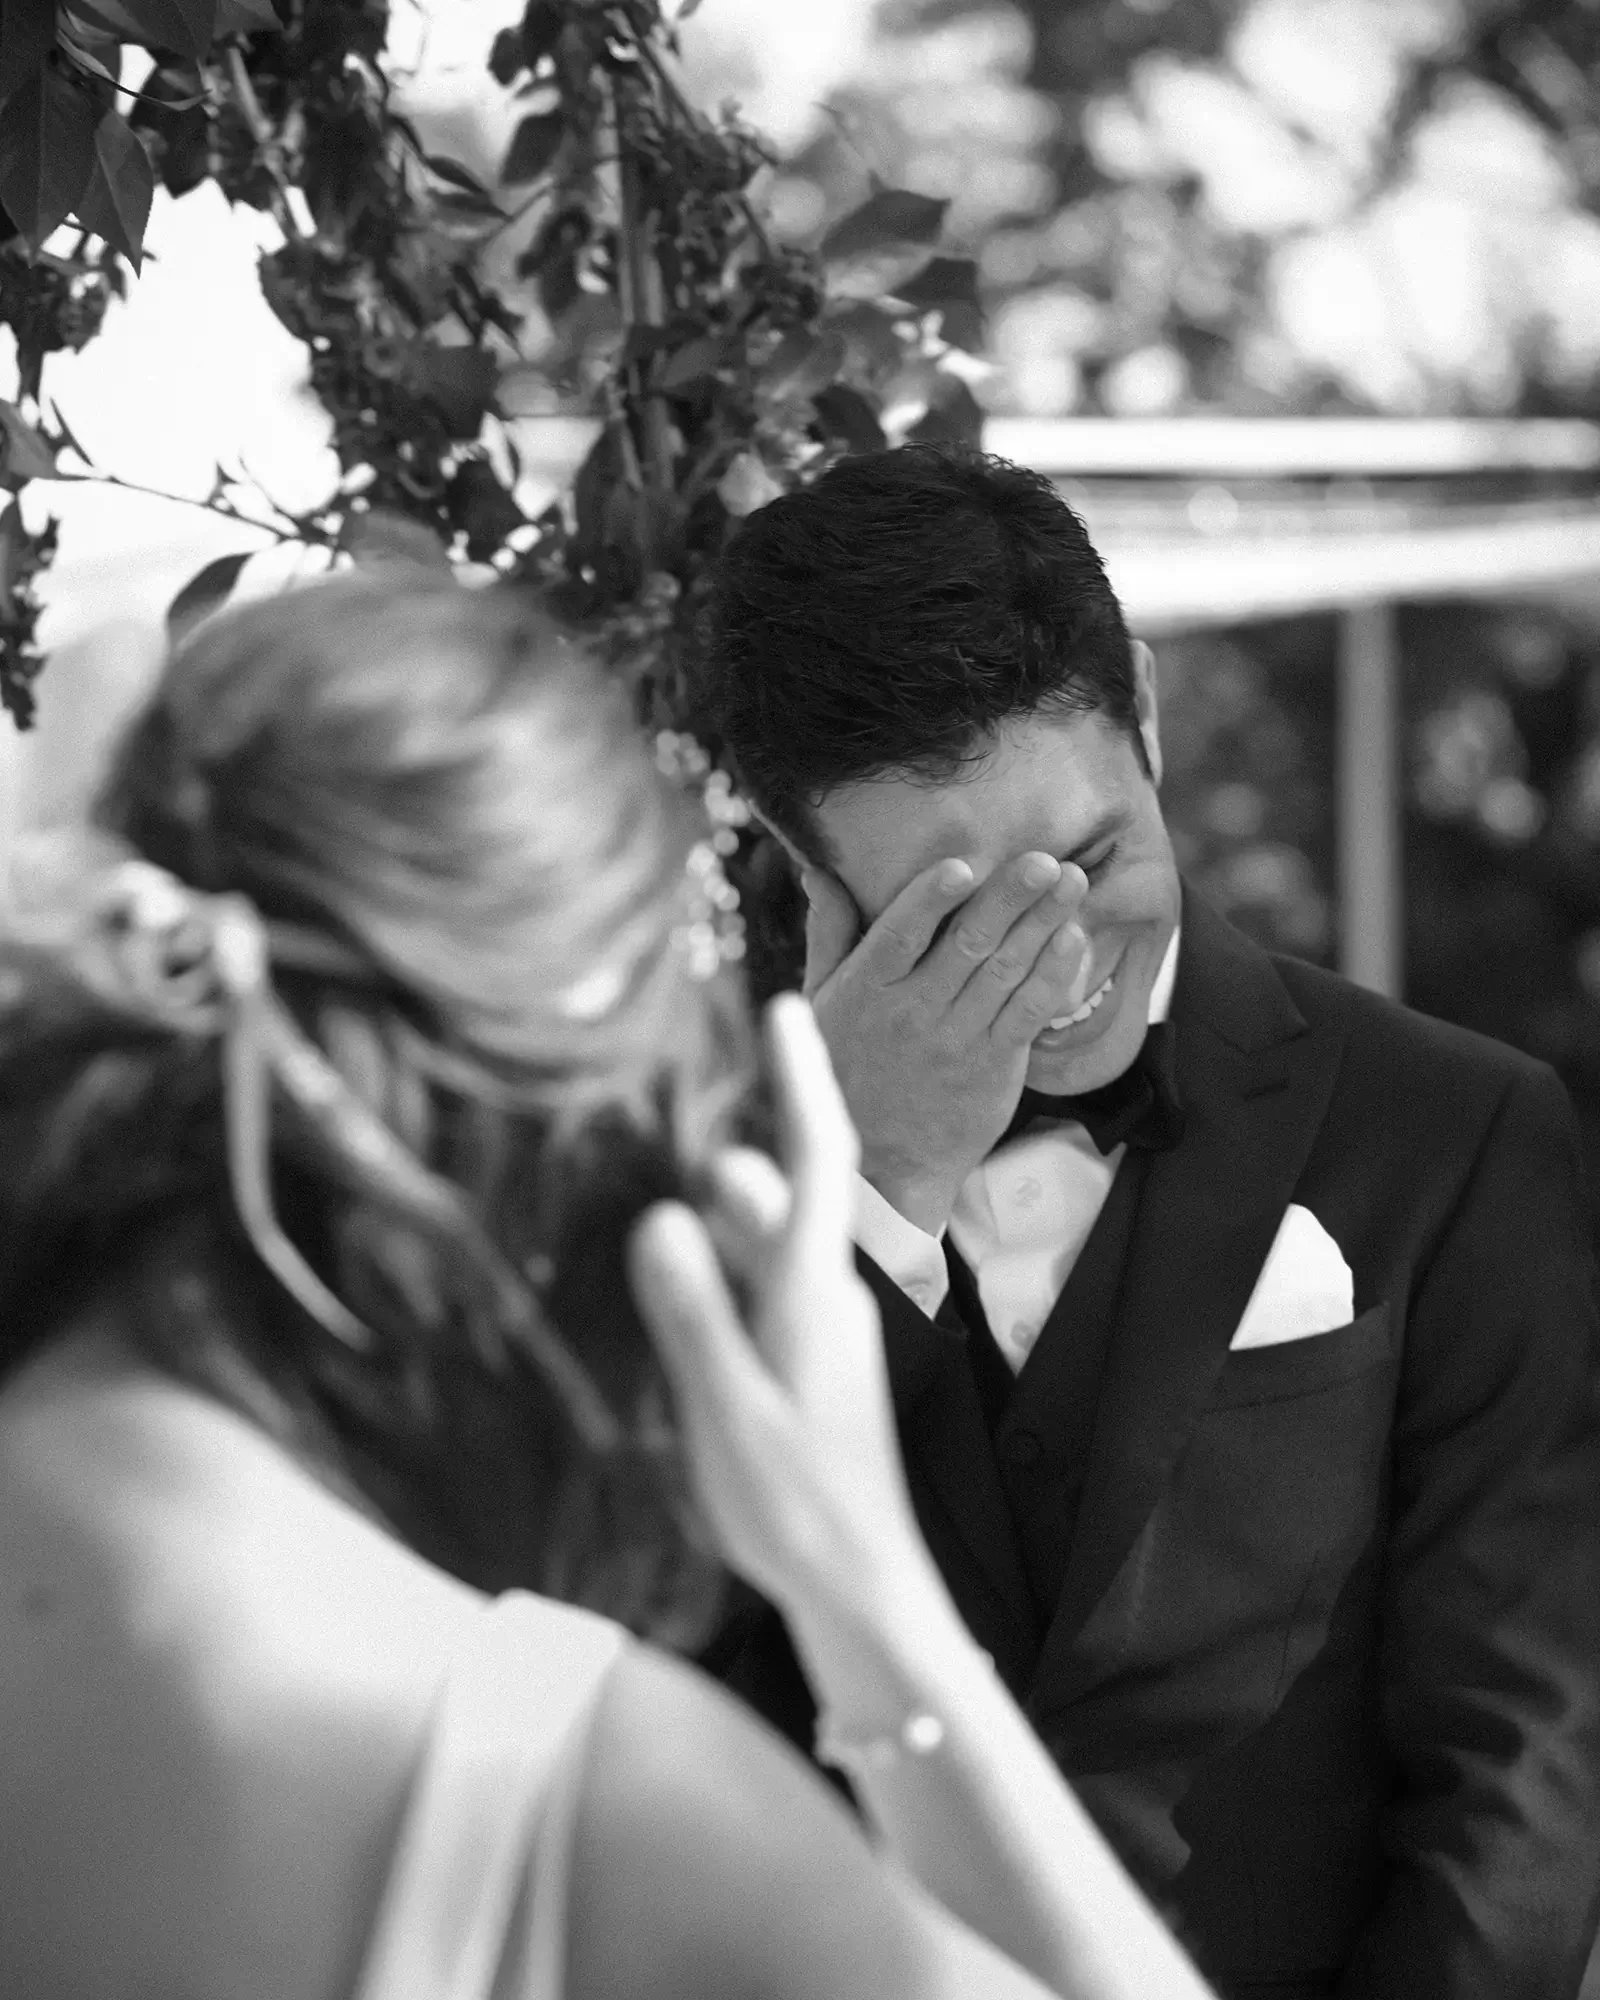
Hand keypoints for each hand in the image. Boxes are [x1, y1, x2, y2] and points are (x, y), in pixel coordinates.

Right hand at [627, 994, 925, 1615]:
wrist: (863, 1589)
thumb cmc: (796, 1508)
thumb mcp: (728, 1411)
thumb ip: (692, 1315)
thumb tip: (659, 1214)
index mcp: (810, 1293)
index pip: (812, 1159)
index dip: (800, 1079)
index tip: (783, 1007)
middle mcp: (823, 1298)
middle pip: (781, 1193)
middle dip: (731, 1154)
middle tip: (667, 1122)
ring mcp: (820, 1333)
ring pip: (766, 1244)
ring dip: (720, 1218)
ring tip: (654, 1208)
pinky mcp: (810, 1367)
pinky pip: (762, 1289)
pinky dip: (722, 1270)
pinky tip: (679, 1295)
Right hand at [800, 855, 1091, 1233]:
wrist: (881, 1164)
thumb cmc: (847, 1069)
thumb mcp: (821, 1001)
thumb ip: (828, 932)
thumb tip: (819, 870)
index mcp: (867, 990)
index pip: (899, 935)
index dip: (930, 900)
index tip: (961, 866)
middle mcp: (914, 1012)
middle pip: (967, 944)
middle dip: (1010, 898)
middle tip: (1045, 860)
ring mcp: (957, 1039)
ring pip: (1005, 971)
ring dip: (1042, 923)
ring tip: (1072, 881)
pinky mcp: (994, 1063)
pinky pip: (1028, 1012)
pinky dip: (1053, 975)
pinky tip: (1071, 938)